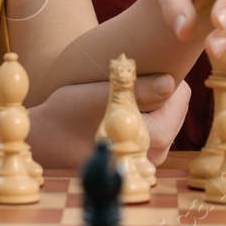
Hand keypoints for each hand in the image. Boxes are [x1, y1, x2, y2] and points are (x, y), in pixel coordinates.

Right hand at [29, 74, 190, 167]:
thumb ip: (138, 90)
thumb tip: (171, 82)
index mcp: (150, 138)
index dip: (166, 75)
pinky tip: (123, 107)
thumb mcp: (100, 96)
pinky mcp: (140, 159)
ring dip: (153, 102)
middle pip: (177, 107)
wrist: (45, 139)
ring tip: (125, 93)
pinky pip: (156, 129)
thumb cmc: (68, 113)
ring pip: (167, 117)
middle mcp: (154, 154)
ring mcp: (148, 159)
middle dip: (161, 91)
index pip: (180, 96)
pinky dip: (146, 115)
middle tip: (133, 79)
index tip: (146, 66)